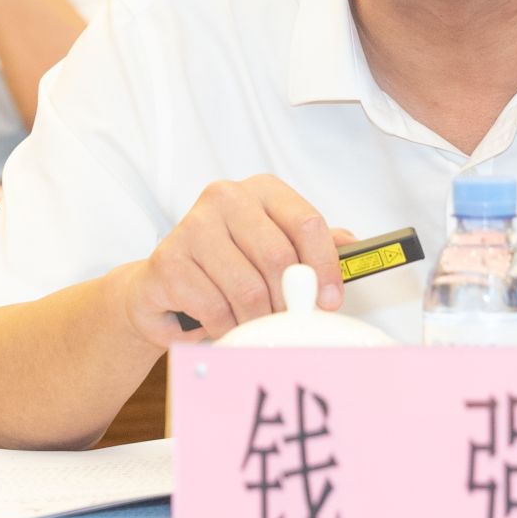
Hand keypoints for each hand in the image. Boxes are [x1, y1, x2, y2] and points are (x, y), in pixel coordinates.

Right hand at [122, 175, 348, 347]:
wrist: (164, 285)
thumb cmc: (225, 265)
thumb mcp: (273, 247)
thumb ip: (311, 245)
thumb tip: (352, 246)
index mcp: (261, 190)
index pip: (306, 223)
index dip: (324, 267)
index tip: (329, 300)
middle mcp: (226, 198)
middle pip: (279, 257)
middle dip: (289, 300)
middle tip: (287, 321)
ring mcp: (193, 226)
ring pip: (248, 289)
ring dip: (256, 319)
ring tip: (252, 324)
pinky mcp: (169, 261)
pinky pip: (215, 308)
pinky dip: (226, 326)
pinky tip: (222, 323)